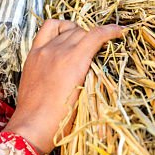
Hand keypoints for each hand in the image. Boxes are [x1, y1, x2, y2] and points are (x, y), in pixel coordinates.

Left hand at [4, 19, 124, 154]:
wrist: (33, 127)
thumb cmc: (61, 119)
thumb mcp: (85, 95)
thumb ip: (91, 72)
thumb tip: (97, 59)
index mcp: (74, 62)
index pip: (96, 35)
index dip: (112, 31)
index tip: (120, 31)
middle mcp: (59, 51)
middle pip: (83, 32)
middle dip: (95, 37)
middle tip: (100, 48)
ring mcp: (44, 50)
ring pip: (67, 29)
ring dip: (78, 32)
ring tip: (81, 42)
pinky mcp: (33, 54)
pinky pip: (47, 29)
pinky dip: (59, 27)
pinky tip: (63, 35)